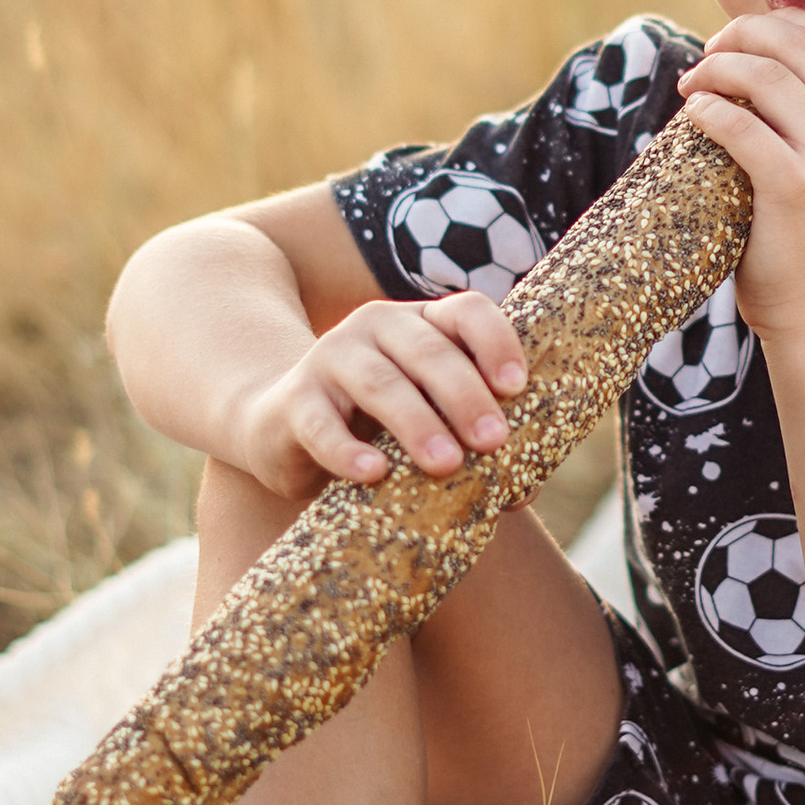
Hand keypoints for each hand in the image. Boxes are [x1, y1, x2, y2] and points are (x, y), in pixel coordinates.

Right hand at [244, 291, 527, 495]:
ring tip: (446, 463)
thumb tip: (522, 494)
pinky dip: (347, 450)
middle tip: (494, 441)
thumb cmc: (375, 425)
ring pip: (379, 383)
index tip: (516, 387)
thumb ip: (470, 442)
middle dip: (465, 395)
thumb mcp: (427, 419)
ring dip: (416, 422)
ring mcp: (330, 359)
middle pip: (428, 350)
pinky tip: (373, 473)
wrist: (283, 427)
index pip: (466, 310)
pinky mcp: (294, 402)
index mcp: (422, 323)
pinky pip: (321, 424)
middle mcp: (376, 327)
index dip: (495, 342)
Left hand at [677, 12, 804, 353]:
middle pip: (794, 45)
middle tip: (705, 57)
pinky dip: (707, 109)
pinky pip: (739, 125)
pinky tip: (692, 113)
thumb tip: (755, 60)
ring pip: (765, 76)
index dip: (773, 26)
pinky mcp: (796, 186)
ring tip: (690, 86)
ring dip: (716, 69)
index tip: (735, 41)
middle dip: (739, 36)